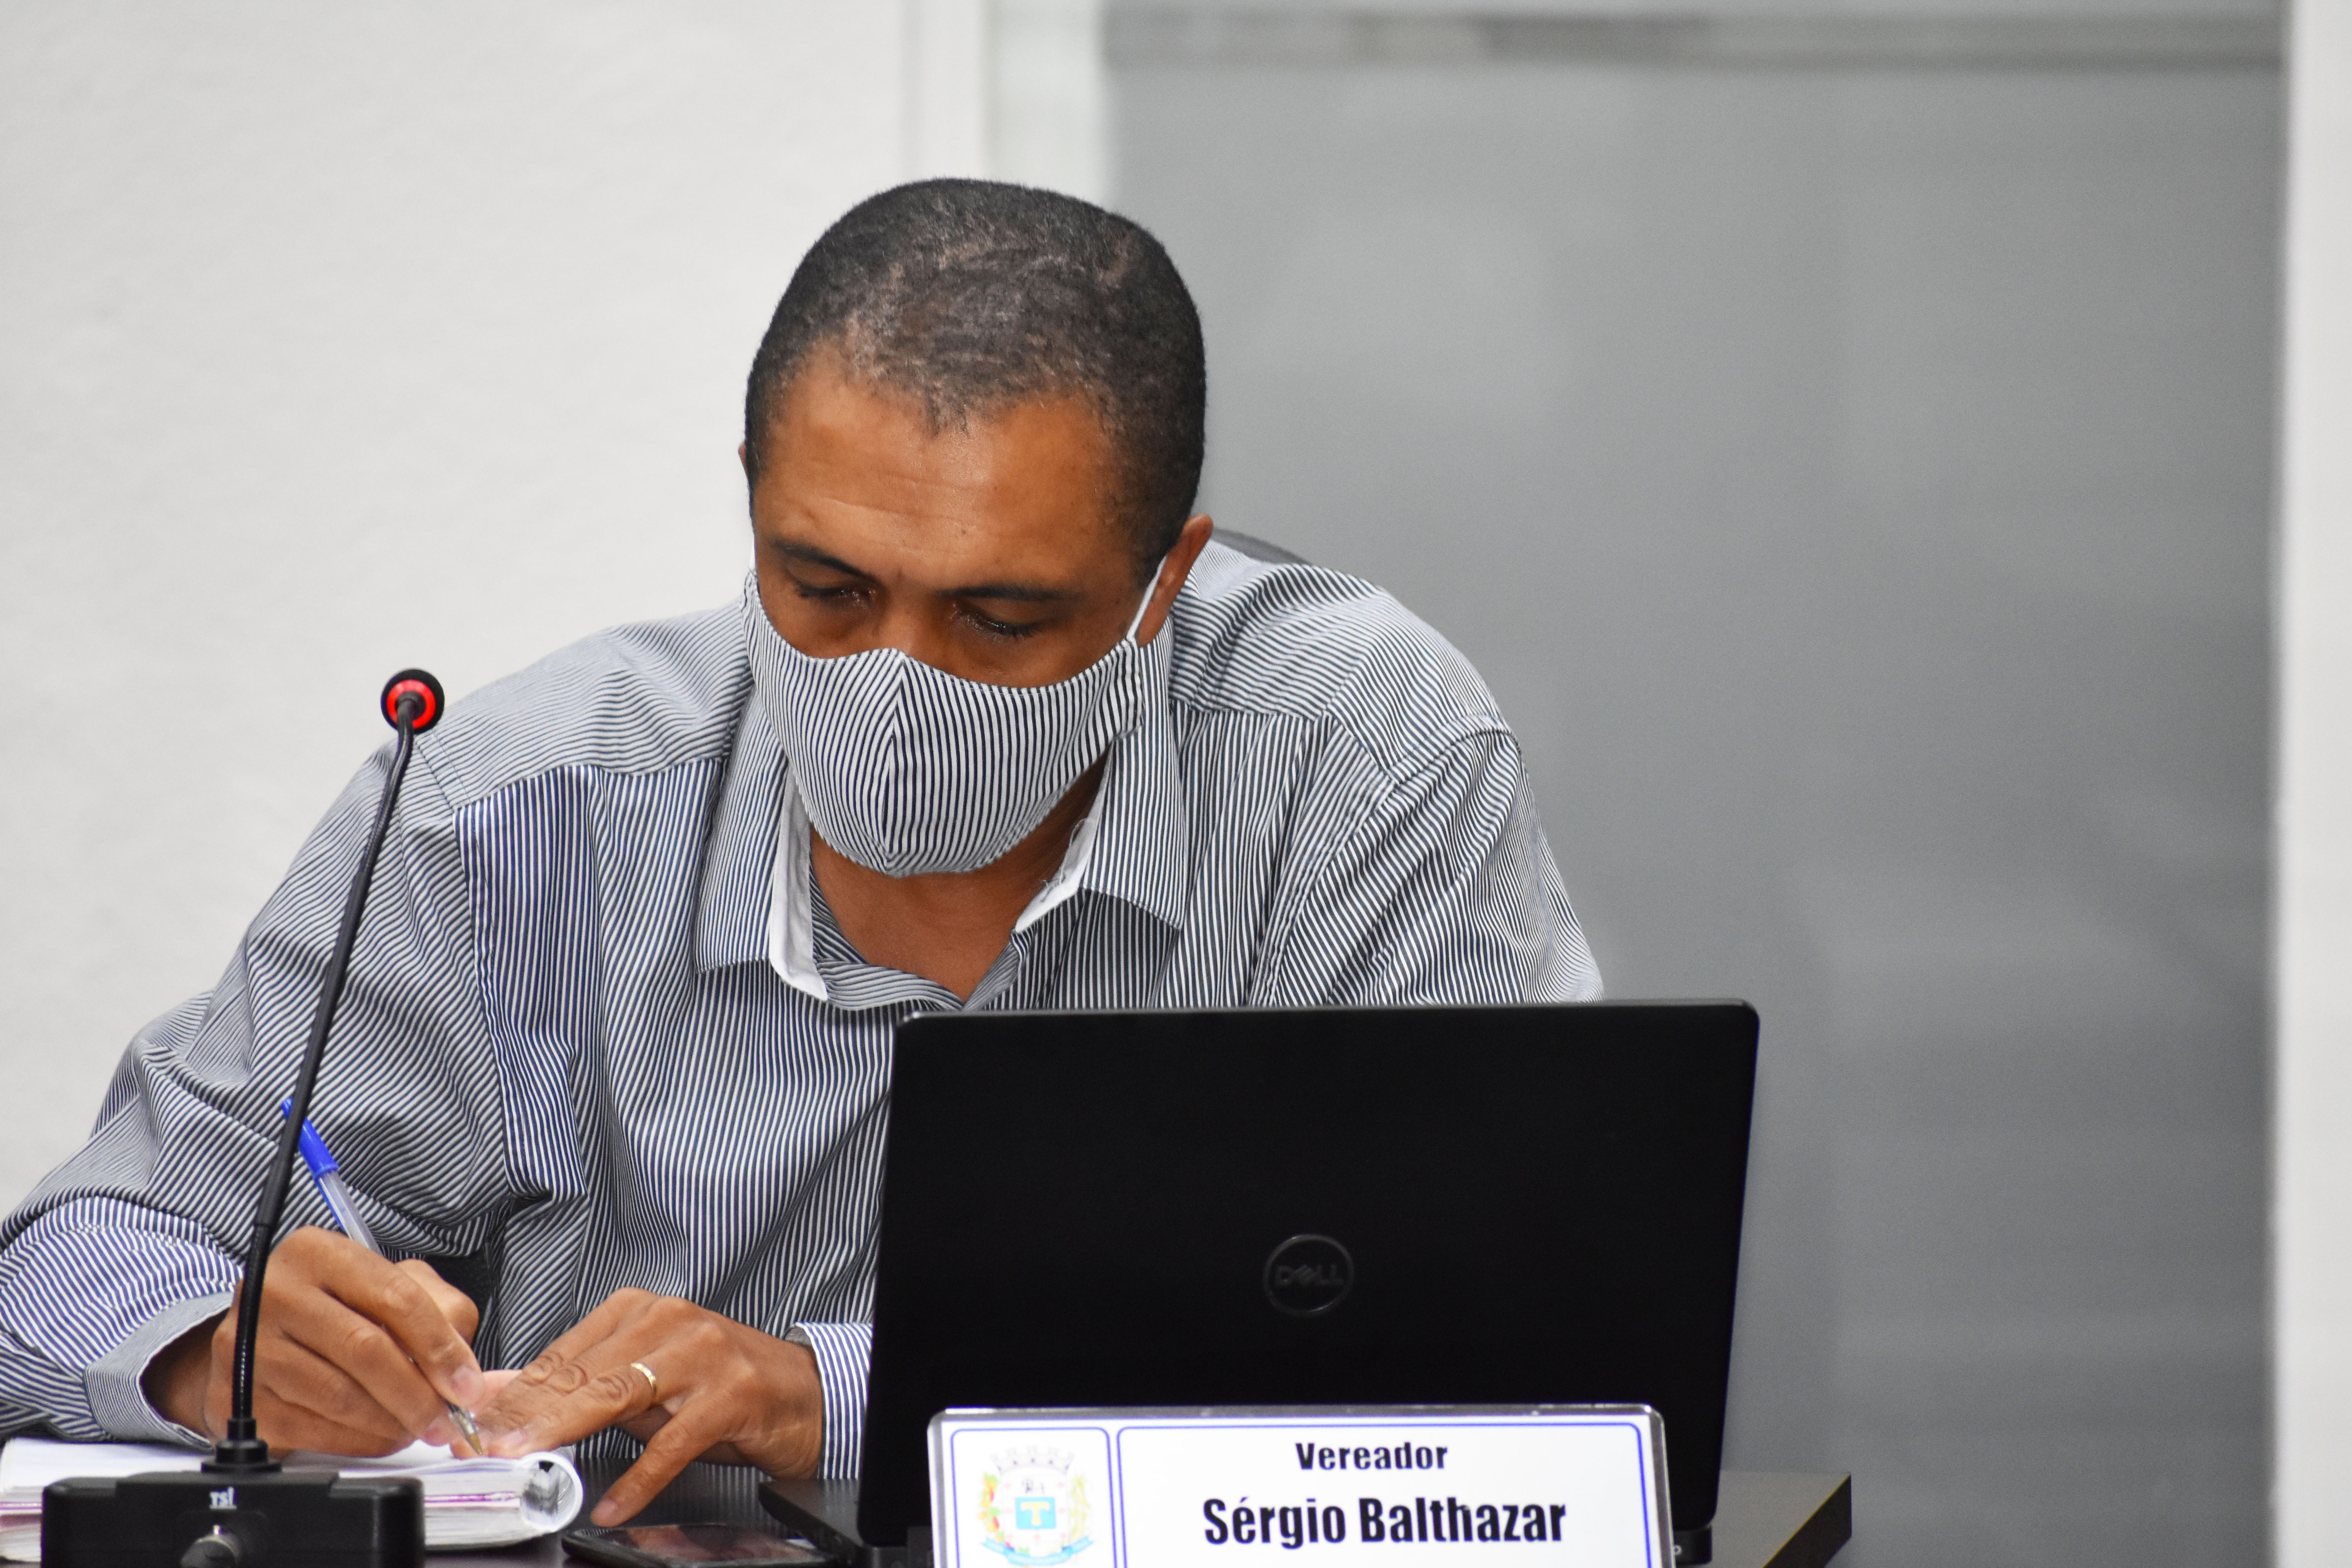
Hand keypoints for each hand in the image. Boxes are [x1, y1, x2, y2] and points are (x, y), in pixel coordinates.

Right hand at [144, 1227, 485, 1454]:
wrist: (257, 1337)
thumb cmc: (334, 1308)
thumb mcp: (392, 1285)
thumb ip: (439, 1313)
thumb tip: (463, 1371)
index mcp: (318, 1253)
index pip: (396, 1298)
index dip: (439, 1348)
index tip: (466, 1385)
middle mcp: (275, 1293)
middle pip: (366, 1350)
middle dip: (418, 1395)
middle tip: (447, 1420)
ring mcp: (249, 1347)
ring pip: (339, 1396)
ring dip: (391, 1422)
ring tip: (416, 1428)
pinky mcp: (239, 1397)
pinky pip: (312, 1429)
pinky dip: (357, 1441)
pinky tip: (379, 1436)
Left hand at [476, 1289, 823, 1524]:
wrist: (802, 1392)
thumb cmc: (722, 1384)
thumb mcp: (650, 1377)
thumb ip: (589, 1386)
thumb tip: (513, 1398)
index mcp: (644, 1309)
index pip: (566, 1350)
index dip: (519, 1388)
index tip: (481, 1417)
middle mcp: (671, 1322)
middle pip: (586, 1372)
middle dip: (531, 1411)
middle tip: (492, 1442)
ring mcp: (703, 1356)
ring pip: (620, 1394)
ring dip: (566, 1430)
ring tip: (530, 1456)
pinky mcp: (730, 1396)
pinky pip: (673, 1443)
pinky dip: (639, 1479)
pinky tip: (615, 1502)